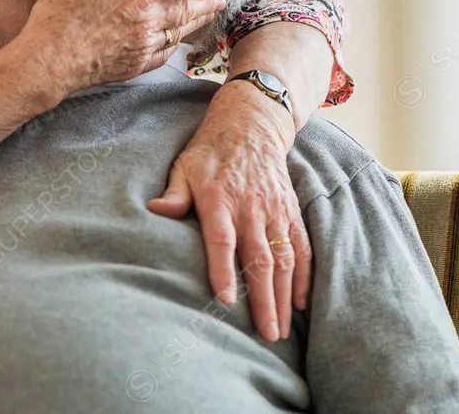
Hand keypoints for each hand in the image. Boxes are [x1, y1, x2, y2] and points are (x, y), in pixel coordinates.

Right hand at [18, 0, 233, 92]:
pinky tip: (177, 38)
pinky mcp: (136, 65)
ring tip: (209, 11)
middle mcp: (148, 20)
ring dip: (199, 19)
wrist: (49, 62)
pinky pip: (166, 53)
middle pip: (190, 7)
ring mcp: (144, 45)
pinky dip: (176, 42)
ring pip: (182, 30)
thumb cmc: (59, 14)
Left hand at [148, 79, 309, 341]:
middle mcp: (251, 207)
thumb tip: (155, 211)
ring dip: (283, 296)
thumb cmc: (210, 151)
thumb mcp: (184, 166)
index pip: (222, 240)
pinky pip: (301, 247)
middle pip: (259, 258)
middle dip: (263, 299)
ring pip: (284, 259)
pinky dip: (304, 277)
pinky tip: (300, 303)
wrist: (251, 124)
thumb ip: (174, 193)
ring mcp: (275, 210)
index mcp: (220, 198)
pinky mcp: (291, 211)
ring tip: (281, 329)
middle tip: (265, 334)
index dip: (223, 270)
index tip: (225, 300)